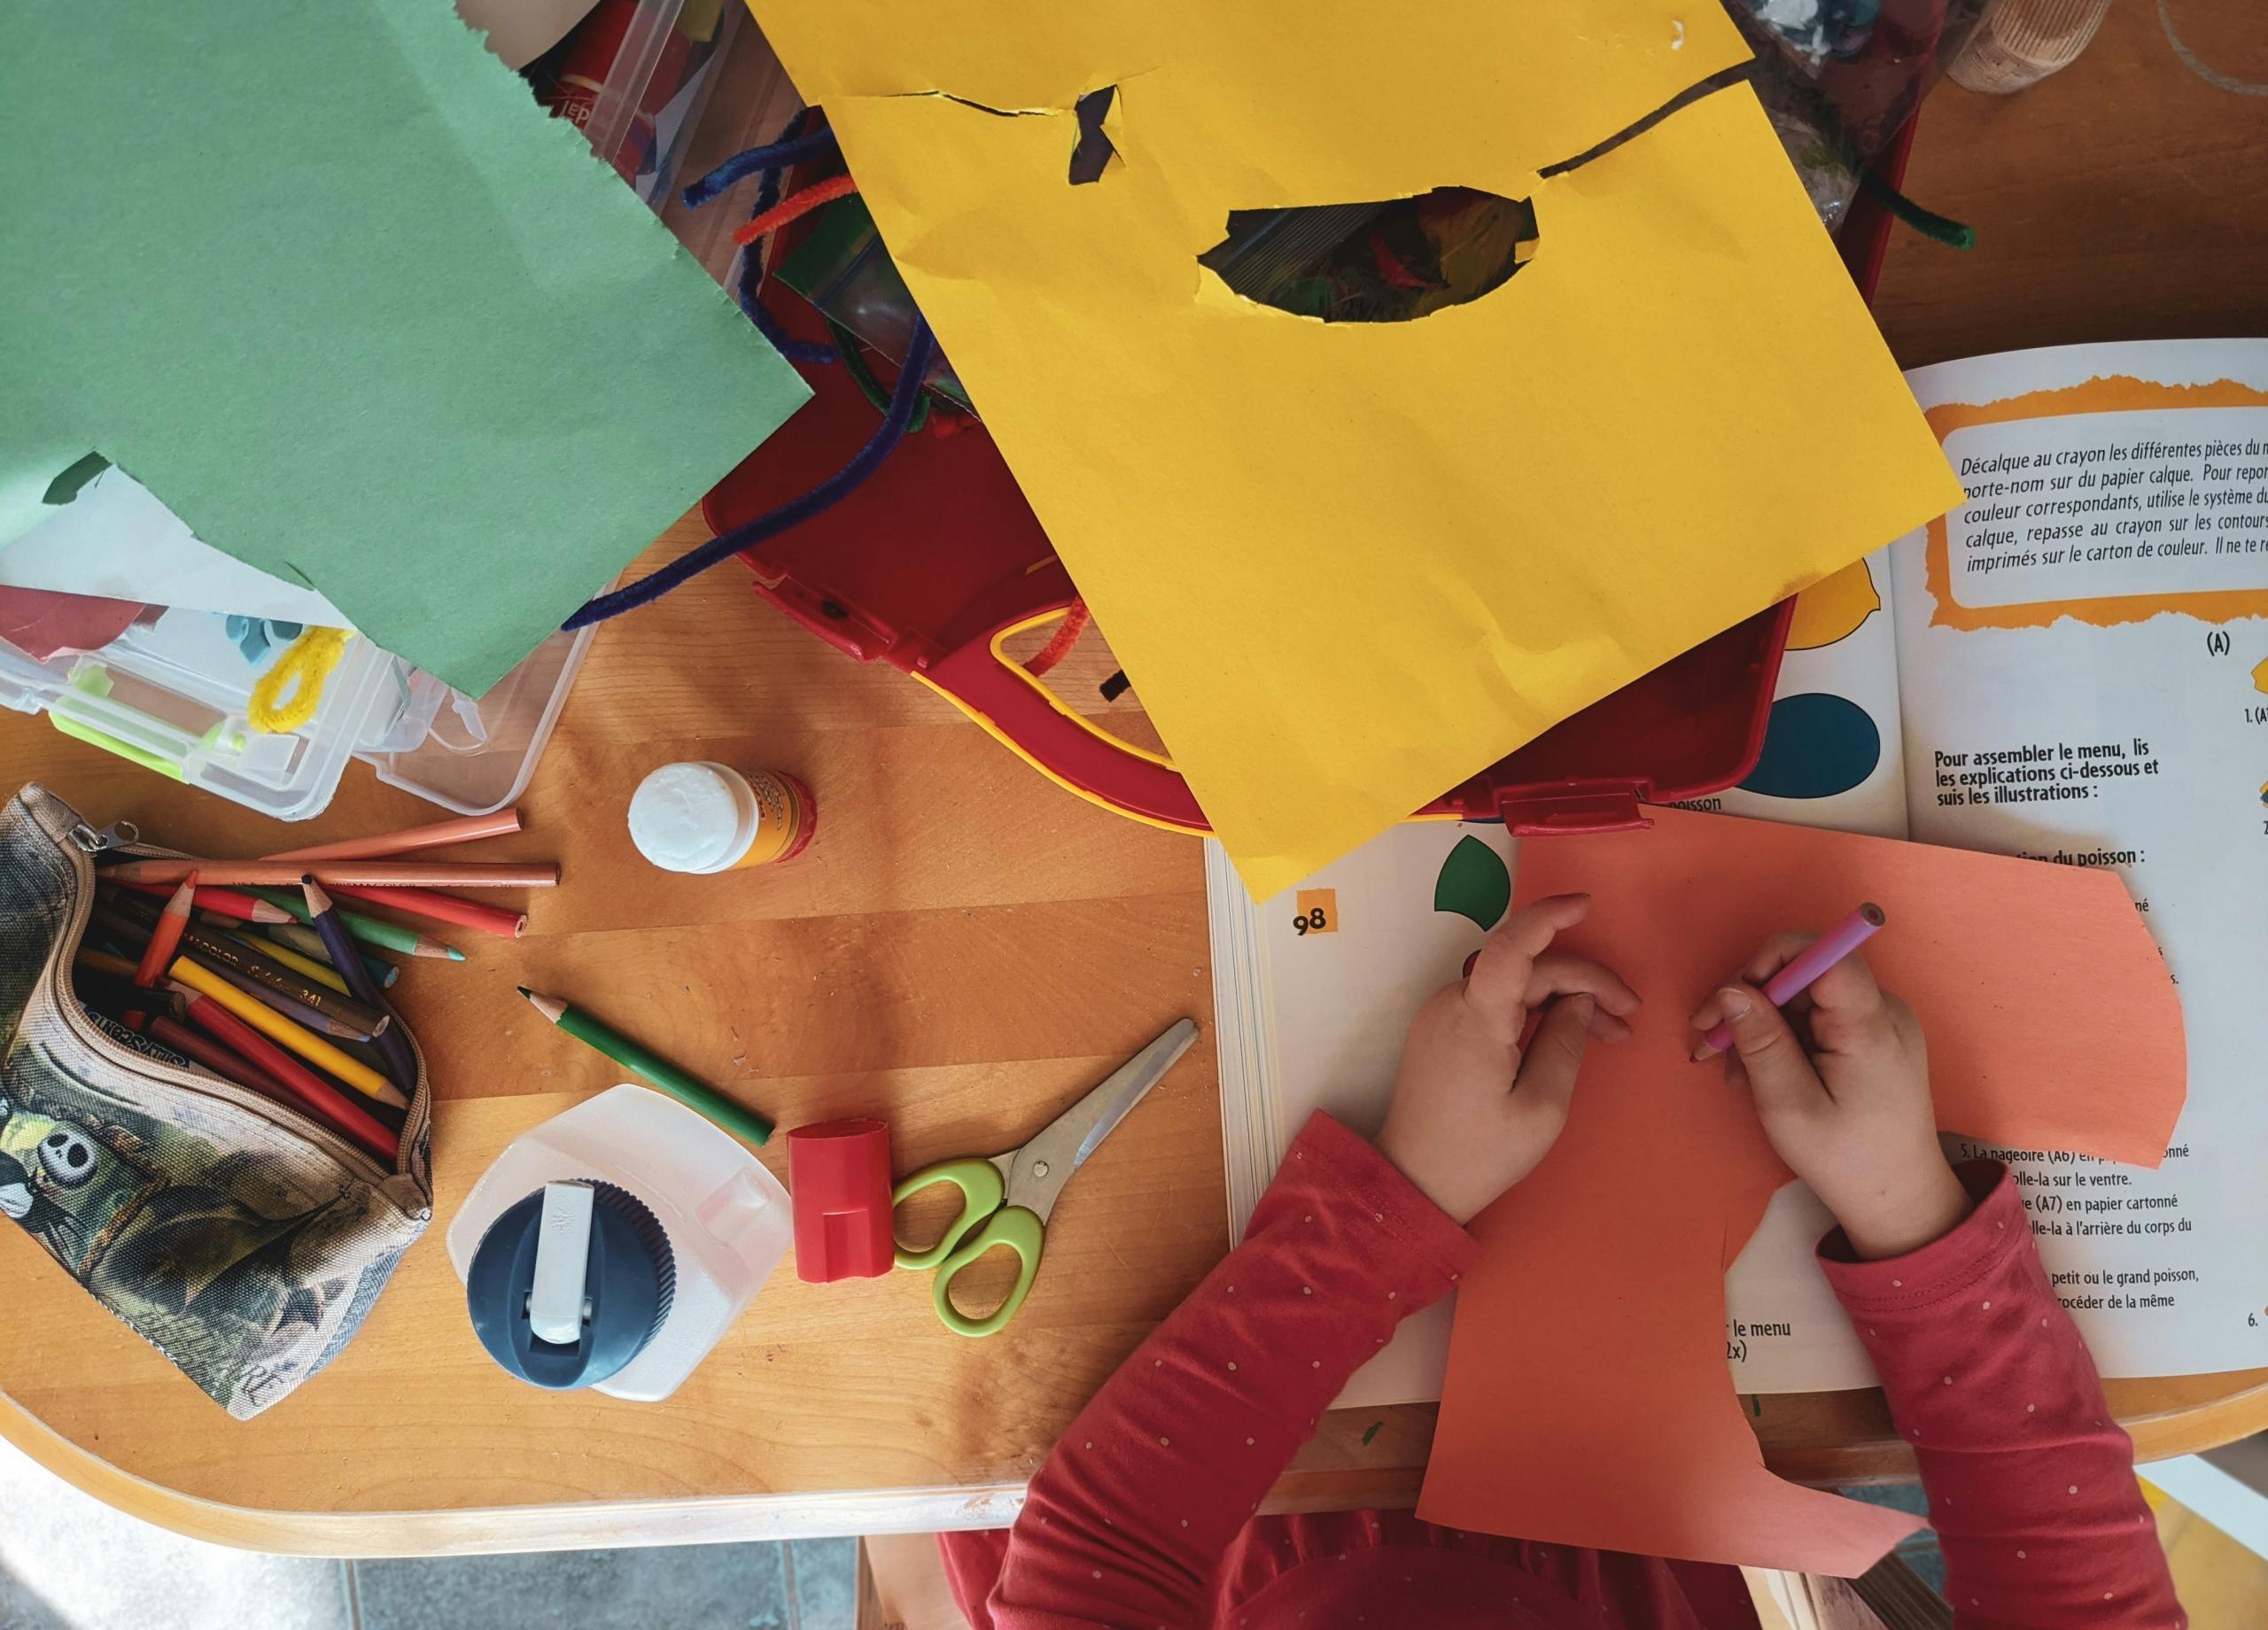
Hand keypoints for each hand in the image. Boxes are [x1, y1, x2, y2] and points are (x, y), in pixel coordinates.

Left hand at [1377, 894, 1638, 1224]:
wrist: (1413, 1182)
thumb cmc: (1479, 1154)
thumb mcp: (1541, 1106)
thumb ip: (1566, 1043)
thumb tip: (1580, 1001)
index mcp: (1476, 1018)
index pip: (1512, 946)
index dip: (1549, 917)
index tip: (1586, 904)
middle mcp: (1452, 1004)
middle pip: (1526, 970)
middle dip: (1584, 983)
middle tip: (1629, 1017)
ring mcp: (1442, 1015)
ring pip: (1514, 986)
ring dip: (1563, 999)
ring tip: (1611, 1032)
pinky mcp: (1442, 1031)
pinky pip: (1496, 1004)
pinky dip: (1535, 1012)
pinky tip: (1568, 1034)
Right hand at [1687, 937, 1969, 1259]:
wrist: (1899, 1198)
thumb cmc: (1845, 1160)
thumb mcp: (1789, 1106)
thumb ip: (1761, 1042)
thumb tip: (1730, 989)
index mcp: (1870, 1026)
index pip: (1825, 953)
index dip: (1772, 960)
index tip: (1733, 998)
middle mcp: (1884, 1011)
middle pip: (1806, 973)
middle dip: (1753, 1001)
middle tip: (1711, 1044)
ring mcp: (1882, 1022)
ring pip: (1806, 997)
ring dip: (1763, 1024)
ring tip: (1735, 1071)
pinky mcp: (1875, 1037)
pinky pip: (1819, 1016)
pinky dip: (1784, 1036)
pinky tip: (1762, 1071)